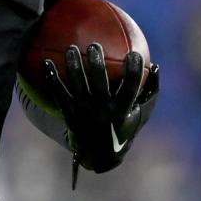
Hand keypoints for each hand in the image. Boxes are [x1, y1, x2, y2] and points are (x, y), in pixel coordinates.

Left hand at [43, 44, 159, 186]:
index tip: (134, 54)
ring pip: (77, 85)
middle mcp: (102, 112)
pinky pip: (58, 93)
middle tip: (94, 46)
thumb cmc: (123, 127)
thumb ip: (149, 92)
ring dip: (73, 65)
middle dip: (97, 63)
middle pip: (99, 83)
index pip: (130, 89)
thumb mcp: (141, 115)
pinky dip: (51, 77)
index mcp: (122, 111)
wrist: (99, 154)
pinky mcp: (69, 113)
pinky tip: (45, 62)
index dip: (133, 72)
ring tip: (71, 48)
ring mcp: (84, 113)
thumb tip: (155, 65)